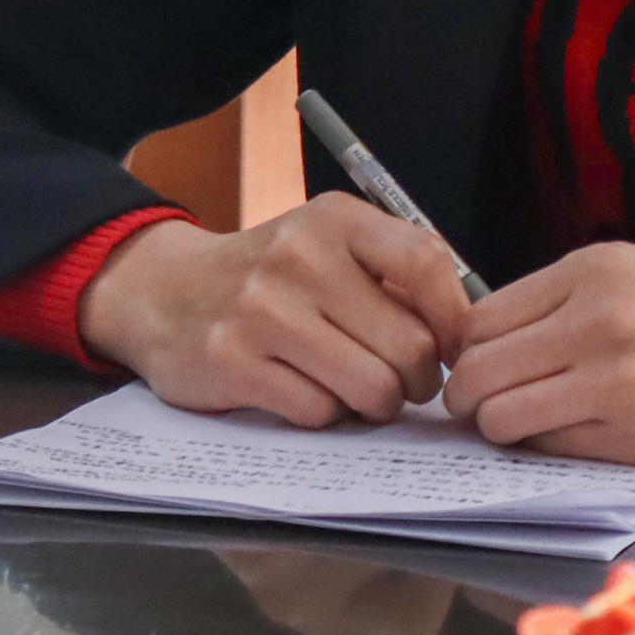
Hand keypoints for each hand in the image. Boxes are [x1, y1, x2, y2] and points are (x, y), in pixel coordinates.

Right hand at [76, 197, 471, 427]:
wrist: (167, 292)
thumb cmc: (274, 277)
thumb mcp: (331, 246)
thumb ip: (394, 275)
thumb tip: (467, 332)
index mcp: (336, 219)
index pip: (426, 264)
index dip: (455, 319)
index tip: (453, 348)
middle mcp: (300, 257)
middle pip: (407, 344)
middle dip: (418, 379)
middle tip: (407, 384)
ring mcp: (262, 310)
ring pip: (369, 387)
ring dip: (376, 404)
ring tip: (363, 392)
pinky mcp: (233, 362)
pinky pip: (318, 412)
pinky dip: (327, 416)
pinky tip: (310, 393)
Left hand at [441, 242, 634, 463]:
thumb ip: (564, 298)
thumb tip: (492, 341)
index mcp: (592, 271)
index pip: (482, 319)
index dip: (469, 349)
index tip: (478, 363)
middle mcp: (595, 322)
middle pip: (478, 373)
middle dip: (468, 396)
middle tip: (481, 405)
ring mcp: (613, 383)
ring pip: (502, 419)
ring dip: (500, 428)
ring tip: (523, 423)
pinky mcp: (634, 438)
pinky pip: (552, 450)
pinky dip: (546, 447)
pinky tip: (570, 433)